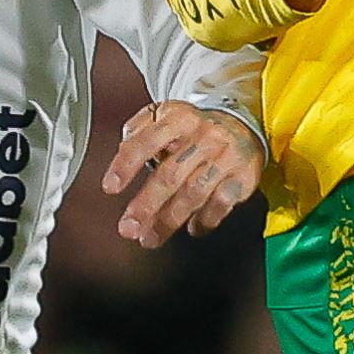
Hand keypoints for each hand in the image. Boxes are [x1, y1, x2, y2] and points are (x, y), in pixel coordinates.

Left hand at [102, 100, 264, 247]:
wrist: (241, 123)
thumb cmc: (194, 128)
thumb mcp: (165, 116)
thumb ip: (139, 130)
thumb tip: (121, 153)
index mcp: (179, 118)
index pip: (148, 139)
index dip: (127, 164)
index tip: (111, 187)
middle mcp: (204, 136)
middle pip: (171, 173)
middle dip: (147, 205)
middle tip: (129, 227)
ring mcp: (225, 156)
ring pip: (194, 193)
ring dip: (170, 220)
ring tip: (151, 237)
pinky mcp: (243, 175)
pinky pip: (221, 204)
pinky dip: (204, 220)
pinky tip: (192, 227)